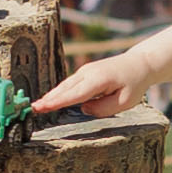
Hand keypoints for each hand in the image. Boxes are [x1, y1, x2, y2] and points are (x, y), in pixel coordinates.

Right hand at [37, 43, 171, 121]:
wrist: (139, 63)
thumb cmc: (134, 83)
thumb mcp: (124, 102)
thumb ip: (103, 108)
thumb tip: (84, 109)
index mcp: (98, 80)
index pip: (74, 94)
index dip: (57, 102)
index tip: (43, 107)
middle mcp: (88, 73)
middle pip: (65, 88)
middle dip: (48, 99)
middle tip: (33, 109)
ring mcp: (86, 71)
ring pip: (65, 85)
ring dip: (52, 95)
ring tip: (38, 106)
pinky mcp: (85, 73)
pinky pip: (70, 84)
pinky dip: (59, 92)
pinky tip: (51, 99)